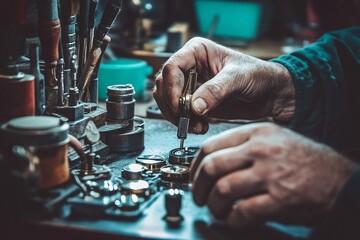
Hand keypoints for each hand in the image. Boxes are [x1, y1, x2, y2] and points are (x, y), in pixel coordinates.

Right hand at [153, 37, 294, 133]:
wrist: (271, 95)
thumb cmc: (260, 75)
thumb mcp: (239, 77)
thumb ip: (216, 90)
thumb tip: (194, 105)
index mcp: (197, 52)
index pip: (172, 67)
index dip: (171, 88)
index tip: (180, 106)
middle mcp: (190, 68)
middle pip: (165, 85)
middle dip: (172, 105)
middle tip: (187, 118)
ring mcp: (192, 86)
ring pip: (168, 101)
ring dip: (177, 116)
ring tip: (196, 125)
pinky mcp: (196, 103)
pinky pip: (180, 113)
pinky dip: (185, 123)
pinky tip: (200, 127)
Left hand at [191, 122, 355, 226]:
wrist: (339, 179)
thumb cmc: (304, 161)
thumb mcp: (274, 140)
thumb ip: (243, 145)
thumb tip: (211, 161)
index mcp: (257, 133)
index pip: (211, 146)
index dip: (195, 165)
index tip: (194, 176)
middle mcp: (262, 150)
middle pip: (212, 166)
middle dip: (198, 186)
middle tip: (199, 196)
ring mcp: (271, 173)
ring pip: (223, 189)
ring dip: (214, 204)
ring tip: (217, 209)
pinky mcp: (280, 198)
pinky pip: (243, 211)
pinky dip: (232, 218)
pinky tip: (233, 218)